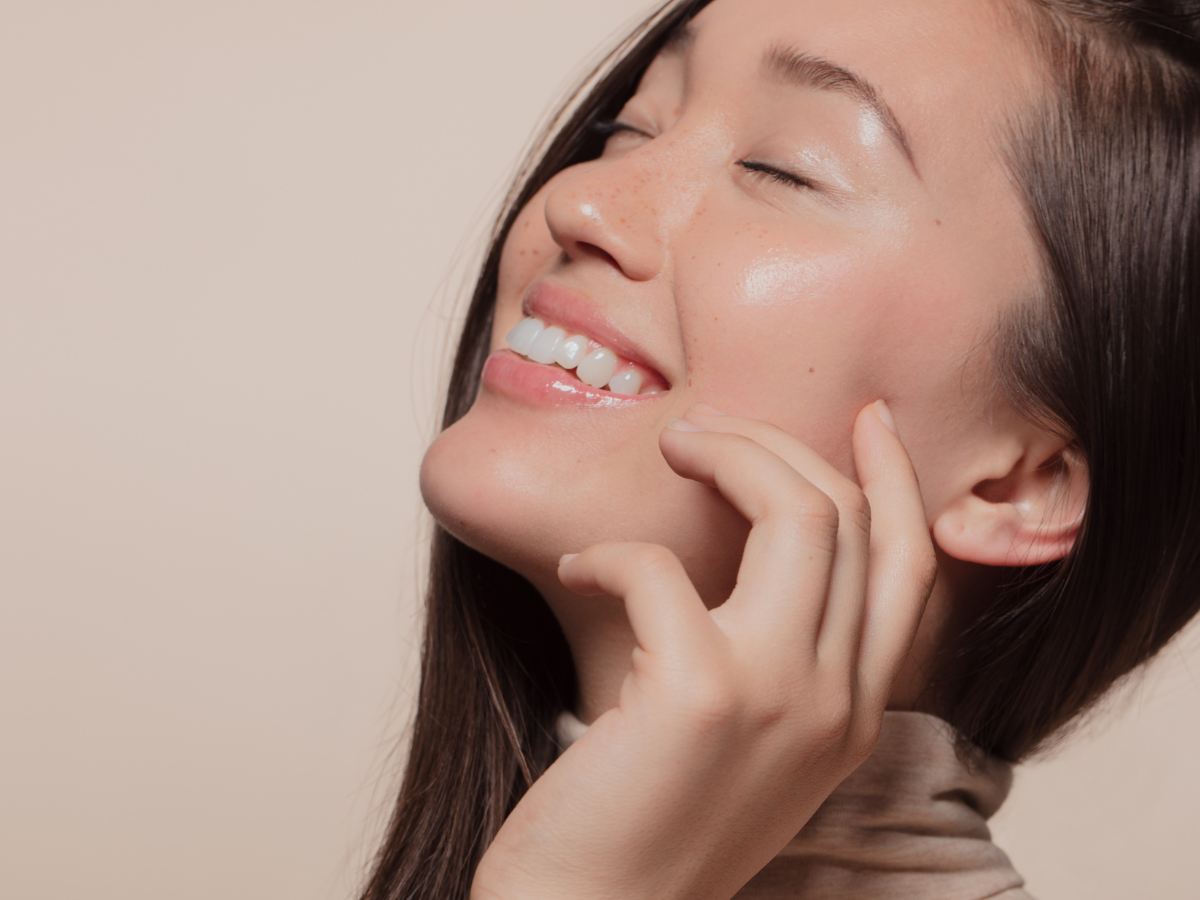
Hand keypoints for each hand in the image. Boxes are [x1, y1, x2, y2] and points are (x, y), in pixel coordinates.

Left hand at [471, 402, 936, 899]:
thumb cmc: (651, 820)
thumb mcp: (751, 742)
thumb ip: (780, 660)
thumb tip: (753, 551)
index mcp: (854, 713)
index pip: (911, 565)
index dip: (896, 478)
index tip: (869, 418)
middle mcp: (836, 703)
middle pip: (850, 519)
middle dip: (780, 446)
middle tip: (709, 428)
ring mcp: (778, 696)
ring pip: (797, 514)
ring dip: (726, 455)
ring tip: (672, 449)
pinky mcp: (698, 692)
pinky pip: (660, 567)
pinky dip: (609, 554)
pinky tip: (576, 571)